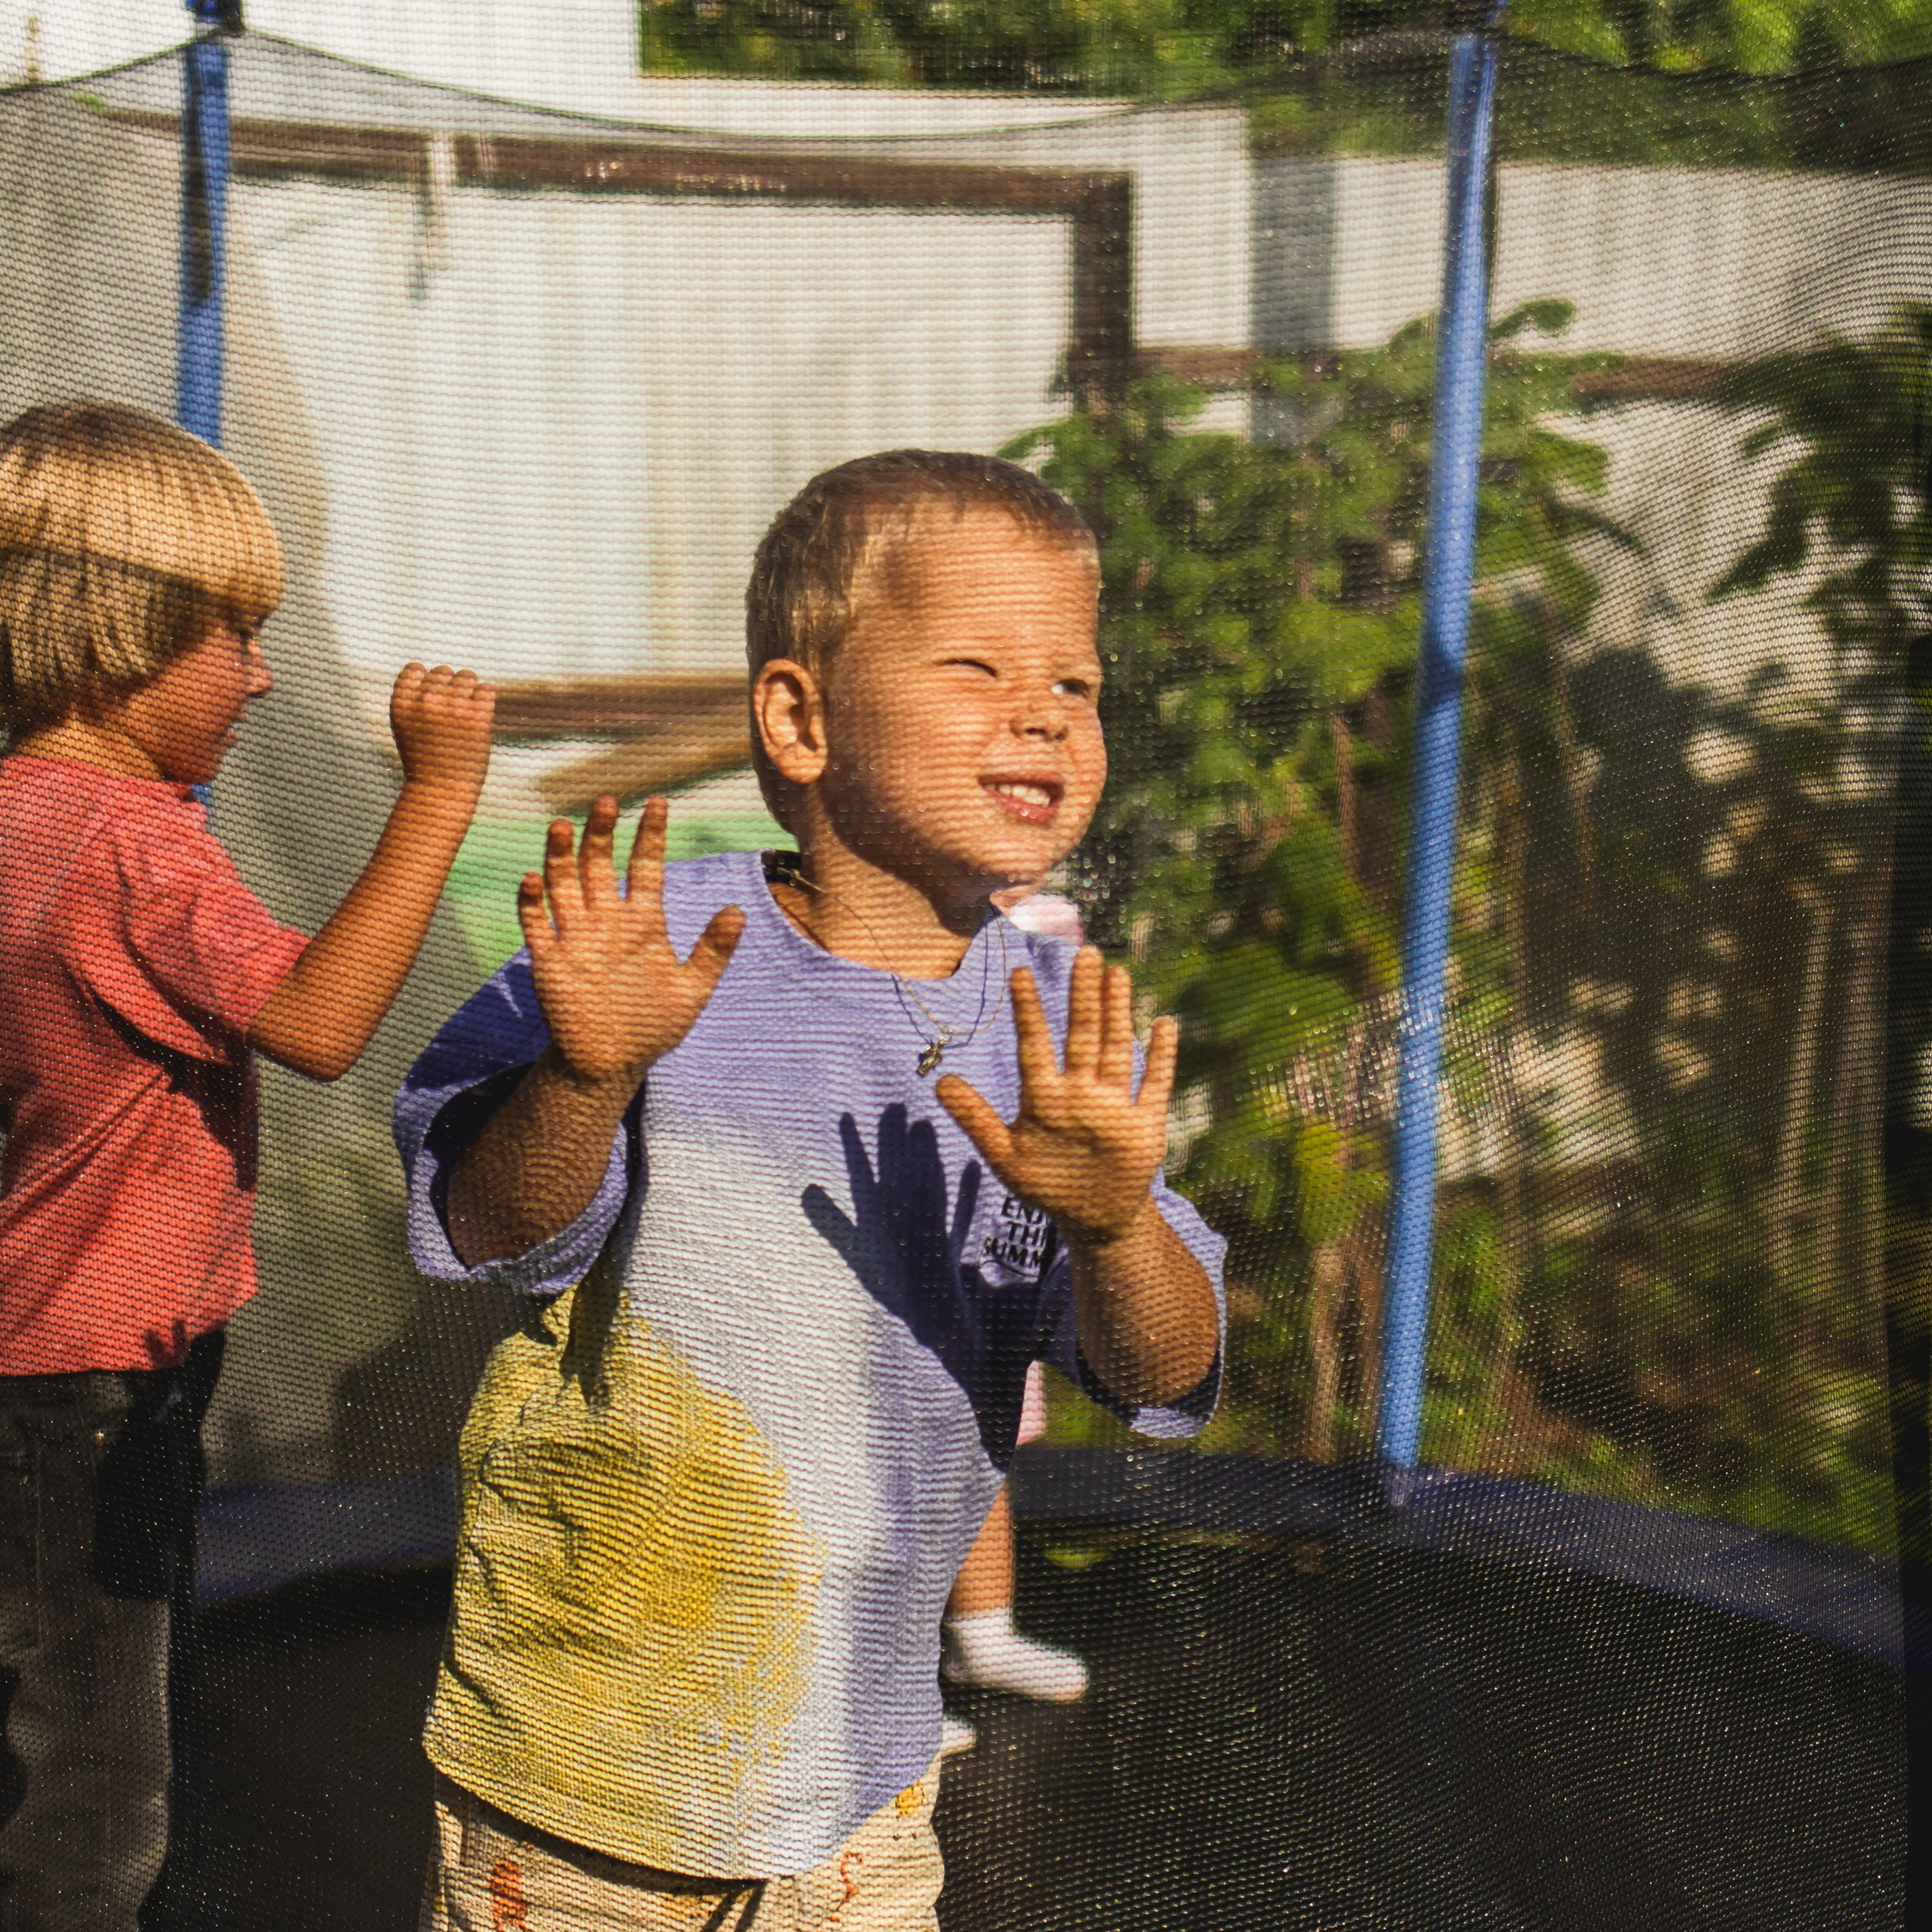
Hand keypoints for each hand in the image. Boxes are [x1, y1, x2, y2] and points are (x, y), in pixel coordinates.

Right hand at [389, 663, 494, 800]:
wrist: (441, 791)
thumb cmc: (424, 761)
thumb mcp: (406, 728)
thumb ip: (413, 701)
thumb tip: (432, 674)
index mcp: (402, 704)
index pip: (414, 669)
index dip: (426, 679)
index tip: (432, 697)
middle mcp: (426, 702)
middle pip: (443, 672)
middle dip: (450, 686)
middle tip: (454, 709)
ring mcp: (452, 709)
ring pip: (467, 676)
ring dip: (470, 689)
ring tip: (468, 709)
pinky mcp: (477, 718)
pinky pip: (487, 690)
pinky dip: (486, 698)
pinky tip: (481, 712)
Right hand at [518, 795, 743, 1085]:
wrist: (611, 1063)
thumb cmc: (654, 1026)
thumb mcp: (692, 990)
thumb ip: (714, 950)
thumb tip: (738, 910)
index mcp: (643, 922)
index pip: (646, 867)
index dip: (651, 836)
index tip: (658, 802)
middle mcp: (607, 920)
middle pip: (600, 865)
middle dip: (602, 833)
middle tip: (607, 801)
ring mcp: (575, 937)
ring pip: (564, 883)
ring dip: (560, 854)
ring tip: (561, 823)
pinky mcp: (548, 959)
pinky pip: (536, 923)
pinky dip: (532, 900)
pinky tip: (533, 878)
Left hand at [936, 947, 1178, 1251]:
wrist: (1094, 1219)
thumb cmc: (1047, 1184)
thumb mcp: (1005, 1156)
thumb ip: (976, 1119)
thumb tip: (939, 1082)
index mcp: (1046, 1098)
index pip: (1035, 1046)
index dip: (1028, 1011)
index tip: (1020, 973)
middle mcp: (1082, 1092)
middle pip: (1083, 1036)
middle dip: (1083, 997)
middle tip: (1084, 953)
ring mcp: (1114, 1105)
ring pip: (1117, 1049)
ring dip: (1117, 1013)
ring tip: (1116, 974)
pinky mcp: (1144, 1124)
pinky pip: (1154, 1086)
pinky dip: (1161, 1057)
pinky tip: (1164, 1024)